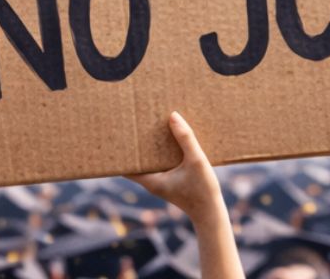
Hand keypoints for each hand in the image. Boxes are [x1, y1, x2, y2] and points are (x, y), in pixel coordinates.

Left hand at [127, 111, 223, 225]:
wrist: (211, 213)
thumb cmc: (203, 190)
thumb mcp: (196, 161)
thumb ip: (185, 139)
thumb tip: (172, 116)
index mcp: (151, 181)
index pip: (126, 166)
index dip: (121, 151)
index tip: (118, 135)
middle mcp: (152, 181)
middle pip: (137, 160)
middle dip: (135, 144)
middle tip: (134, 123)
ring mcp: (160, 181)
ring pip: (149, 161)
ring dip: (150, 146)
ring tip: (150, 125)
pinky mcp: (170, 180)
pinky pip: (161, 163)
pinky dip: (162, 152)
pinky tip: (170, 138)